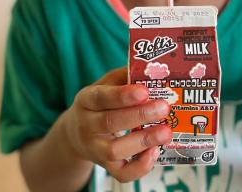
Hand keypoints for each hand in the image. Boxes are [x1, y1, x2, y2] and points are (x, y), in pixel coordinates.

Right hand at [62, 67, 171, 182]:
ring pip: (114, 150)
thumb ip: (125, 76)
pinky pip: (121, 174)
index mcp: (86, 100)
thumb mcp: (106, 84)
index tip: (144, 91)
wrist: (76, 133)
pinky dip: (140, 167)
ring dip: (142, 141)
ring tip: (166, 132)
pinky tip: (155, 152)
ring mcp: (95, 148)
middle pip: (110, 122)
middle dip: (139, 115)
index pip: (101, 97)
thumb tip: (152, 67)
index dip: (122, 95)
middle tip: (164, 107)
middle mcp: (87, 125)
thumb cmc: (100, 103)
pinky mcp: (105, 166)